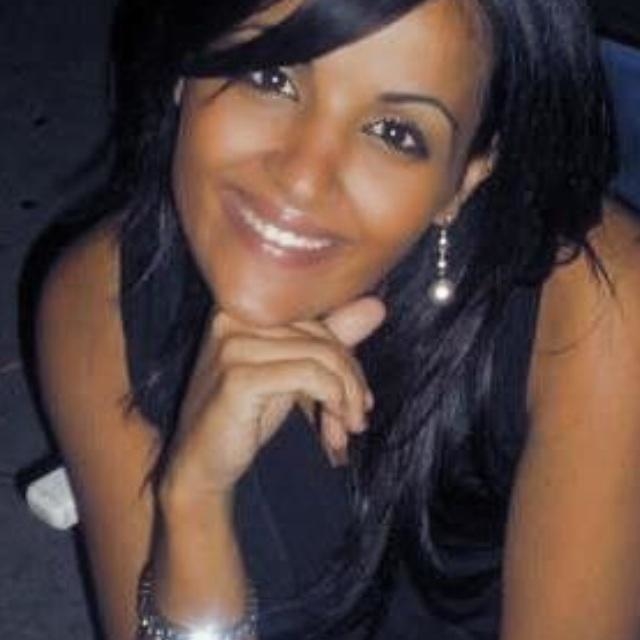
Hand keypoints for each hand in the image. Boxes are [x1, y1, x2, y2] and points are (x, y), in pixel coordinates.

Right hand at [160, 297, 385, 499]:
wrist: (201, 464)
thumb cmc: (245, 415)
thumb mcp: (293, 372)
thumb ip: (330, 338)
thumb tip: (376, 306)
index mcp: (243, 307)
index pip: (316, 317)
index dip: (345, 356)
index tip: (358, 394)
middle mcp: (233, 317)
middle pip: (321, 336)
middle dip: (350, 379)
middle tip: (358, 417)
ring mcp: (232, 345)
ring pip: (320, 356)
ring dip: (345, 396)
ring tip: (348, 427)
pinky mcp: (238, 377)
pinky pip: (309, 375)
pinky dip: (333, 399)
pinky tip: (334, 429)